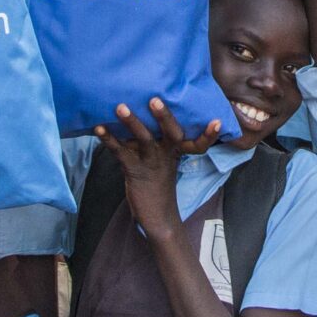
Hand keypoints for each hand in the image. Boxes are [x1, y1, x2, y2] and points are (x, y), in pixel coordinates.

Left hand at [96, 99, 221, 230]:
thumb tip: (138, 117)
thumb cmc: (158, 186)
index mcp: (176, 153)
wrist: (156, 217)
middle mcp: (166, 156)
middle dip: (164, 116)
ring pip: (143, 139)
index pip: (197, 144)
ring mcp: (151, 164)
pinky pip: (121, 152)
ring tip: (120, 106)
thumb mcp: (163, 163)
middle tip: (155, 99)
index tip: (217, 122)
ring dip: (131, 122)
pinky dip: (108, 139)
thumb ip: (155, 144)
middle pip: (171, 134)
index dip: (208, 135)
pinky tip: (98, 129)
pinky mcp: (134, 172)